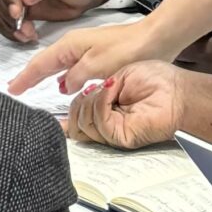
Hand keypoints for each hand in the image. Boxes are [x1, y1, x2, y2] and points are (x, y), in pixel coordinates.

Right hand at [10, 11, 173, 98]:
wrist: (155, 38)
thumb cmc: (127, 50)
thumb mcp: (97, 66)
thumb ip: (76, 77)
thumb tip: (64, 85)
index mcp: (70, 45)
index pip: (40, 64)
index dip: (25, 78)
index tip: (11, 90)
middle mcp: (74, 45)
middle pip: (45, 62)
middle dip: (29, 75)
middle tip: (14, 88)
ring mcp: (86, 49)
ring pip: (58, 64)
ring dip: (44, 75)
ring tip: (32, 86)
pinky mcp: (98, 55)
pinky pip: (71, 67)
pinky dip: (62, 76)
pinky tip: (65, 85)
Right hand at [60, 60, 185, 149]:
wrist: (176, 90)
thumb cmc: (153, 77)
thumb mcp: (112, 75)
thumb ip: (90, 90)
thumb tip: (67, 95)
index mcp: (101, 106)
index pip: (71, 117)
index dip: (56, 118)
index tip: (35, 105)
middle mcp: (104, 121)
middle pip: (72, 126)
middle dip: (76, 105)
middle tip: (91, 90)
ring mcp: (111, 130)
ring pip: (81, 126)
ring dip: (90, 102)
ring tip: (109, 89)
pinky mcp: (119, 136)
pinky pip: (97, 123)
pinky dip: (101, 104)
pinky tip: (112, 92)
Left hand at [178, 2, 211, 86]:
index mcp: (209, 51)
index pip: (177, 42)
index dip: (171, 31)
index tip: (170, 19)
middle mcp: (207, 70)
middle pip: (178, 60)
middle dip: (174, 45)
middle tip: (175, 30)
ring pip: (190, 71)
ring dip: (187, 58)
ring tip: (188, 41)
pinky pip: (205, 77)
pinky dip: (202, 66)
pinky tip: (211, 55)